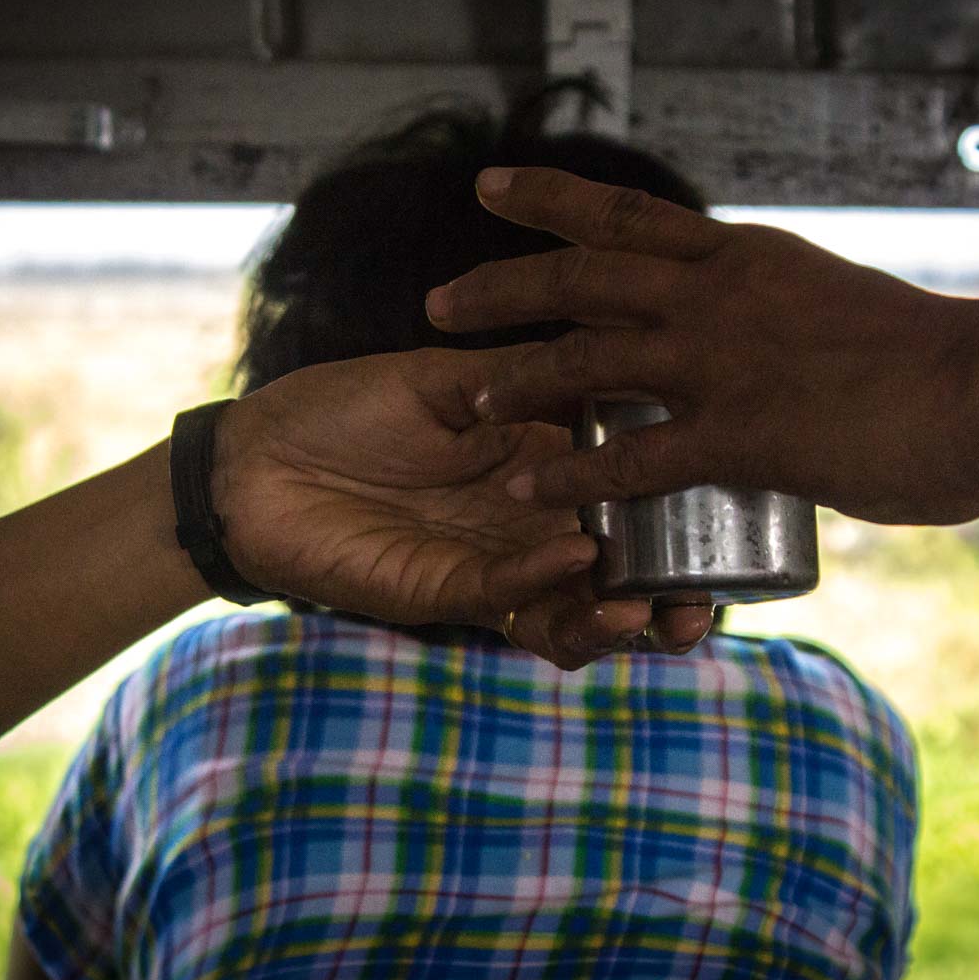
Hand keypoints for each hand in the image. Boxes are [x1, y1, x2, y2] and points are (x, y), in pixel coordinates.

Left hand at [214, 347, 713, 667]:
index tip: (719, 521)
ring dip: (615, 619)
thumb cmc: (346, 408)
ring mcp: (488, 568)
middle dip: (664, 605)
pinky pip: (508, 596)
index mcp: (538, 471)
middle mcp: (525, 528)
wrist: (259, 455)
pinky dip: (547, 582)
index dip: (673, 523)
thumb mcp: (449, 380)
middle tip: (698, 611)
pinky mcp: (441, 595)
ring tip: (648, 609)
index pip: (624, 502)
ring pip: (569, 612)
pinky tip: (579, 558)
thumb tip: (611, 360)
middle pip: (614, 579)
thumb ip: (528, 382)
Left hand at [424, 167, 978, 525]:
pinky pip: (628, 453)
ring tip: (462, 399)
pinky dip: (570, 470)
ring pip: (585, 358)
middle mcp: (716, 295)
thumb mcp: (839, 311)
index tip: (489, 188)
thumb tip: (780, 360)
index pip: (625, 214)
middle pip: (579, 275)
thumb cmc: (937, 360)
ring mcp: (720, 360)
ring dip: (514, 377)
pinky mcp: (739, 432)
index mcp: (741, 257)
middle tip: (439, 303)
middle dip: (500, 287)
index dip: (548, 199)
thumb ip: (788, 332)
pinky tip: (529, 487)